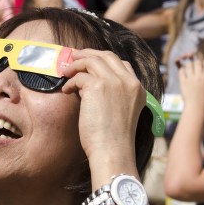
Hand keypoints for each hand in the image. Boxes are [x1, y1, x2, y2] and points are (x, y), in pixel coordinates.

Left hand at [62, 49, 144, 163]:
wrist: (112, 151)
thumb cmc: (113, 139)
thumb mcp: (122, 112)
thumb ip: (113, 95)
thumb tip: (89, 83)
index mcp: (137, 88)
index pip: (122, 63)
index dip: (104, 60)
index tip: (90, 62)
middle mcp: (128, 81)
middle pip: (107, 56)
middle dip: (89, 54)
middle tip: (74, 57)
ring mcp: (114, 82)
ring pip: (92, 61)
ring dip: (76, 64)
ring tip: (65, 71)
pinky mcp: (97, 86)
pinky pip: (79, 76)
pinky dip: (70, 81)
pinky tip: (66, 90)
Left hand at [176, 58, 203, 110]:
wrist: (196, 107)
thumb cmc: (203, 98)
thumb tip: (202, 69)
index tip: (203, 66)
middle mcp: (199, 76)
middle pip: (197, 62)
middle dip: (196, 63)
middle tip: (194, 68)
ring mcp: (190, 79)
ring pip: (189, 65)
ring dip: (189, 66)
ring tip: (189, 71)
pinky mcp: (183, 82)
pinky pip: (181, 71)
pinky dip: (182, 71)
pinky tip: (184, 75)